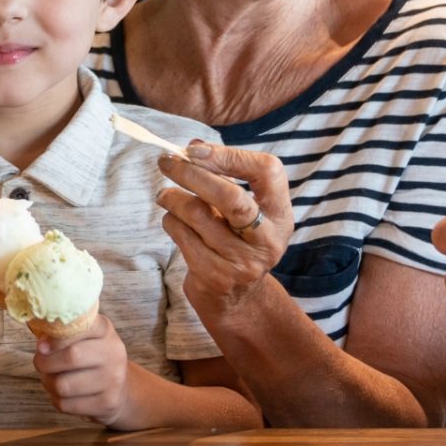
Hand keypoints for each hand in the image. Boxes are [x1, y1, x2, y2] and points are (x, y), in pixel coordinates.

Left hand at [33, 313, 135, 427]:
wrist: (121, 389)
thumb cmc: (91, 357)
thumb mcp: (84, 337)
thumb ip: (63, 333)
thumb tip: (42, 344)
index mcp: (105, 330)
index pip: (80, 326)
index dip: (56, 337)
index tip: (42, 345)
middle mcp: (113, 353)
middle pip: (71, 357)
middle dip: (45, 362)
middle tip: (40, 363)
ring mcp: (113, 379)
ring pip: (63, 385)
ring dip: (48, 383)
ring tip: (50, 378)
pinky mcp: (107, 402)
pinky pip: (66, 404)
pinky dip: (56, 399)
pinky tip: (62, 394)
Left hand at [154, 141, 292, 324]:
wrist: (238, 298)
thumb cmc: (238, 240)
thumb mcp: (247, 210)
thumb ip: (226, 178)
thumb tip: (193, 147)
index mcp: (280, 213)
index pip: (267, 171)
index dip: (229, 155)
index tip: (195, 149)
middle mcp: (267, 239)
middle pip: (230, 197)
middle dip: (192, 174)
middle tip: (167, 162)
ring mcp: (242, 261)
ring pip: (198, 215)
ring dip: (173, 198)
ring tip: (165, 195)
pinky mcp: (216, 276)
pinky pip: (183, 236)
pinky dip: (171, 222)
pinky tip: (173, 220)